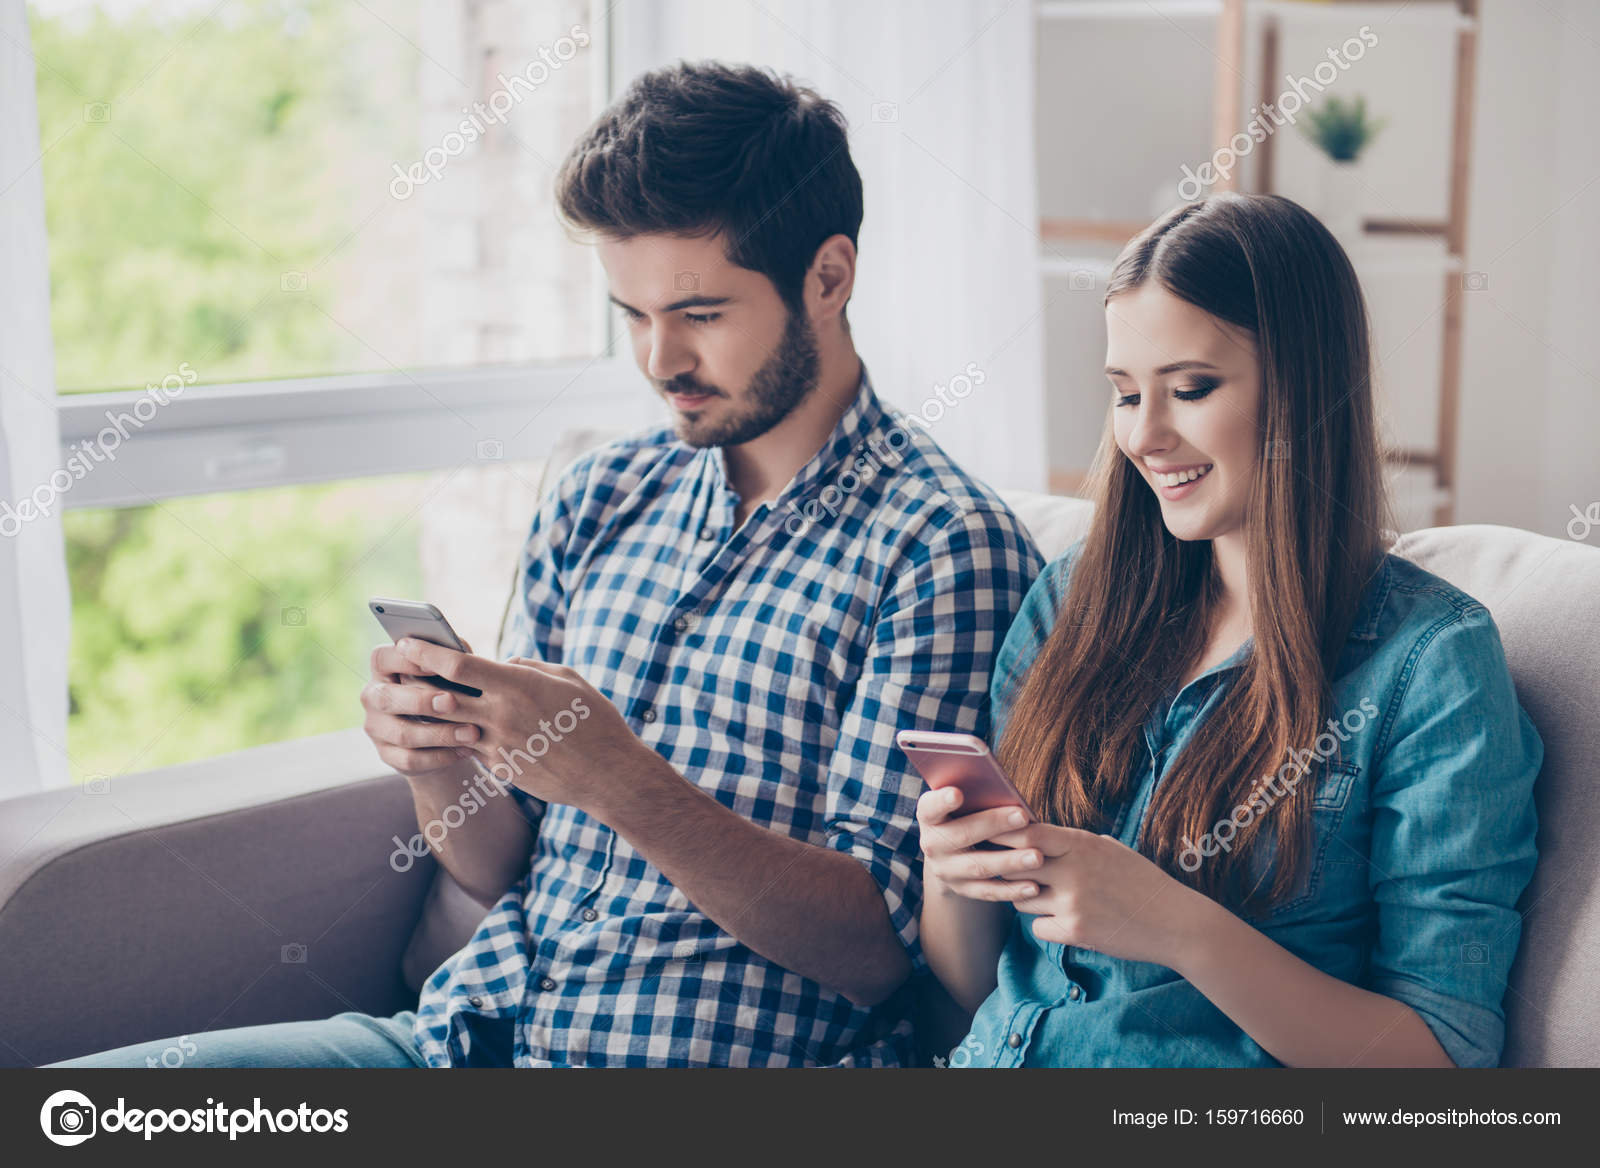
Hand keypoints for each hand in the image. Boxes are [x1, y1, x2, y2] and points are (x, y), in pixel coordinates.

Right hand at [362, 639, 481, 779]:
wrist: (443, 734)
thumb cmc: (448, 689)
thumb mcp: (448, 672)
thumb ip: (450, 658)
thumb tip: (463, 651)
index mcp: (383, 667)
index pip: (384, 658)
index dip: (408, 660)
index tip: (438, 664)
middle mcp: (373, 696)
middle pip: (388, 698)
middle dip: (422, 701)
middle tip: (452, 702)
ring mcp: (376, 728)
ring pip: (403, 733)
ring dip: (440, 734)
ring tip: (472, 733)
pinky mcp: (387, 755)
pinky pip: (411, 760)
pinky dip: (441, 756)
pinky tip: (465, 750)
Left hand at [392, 639, 650, 812]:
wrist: (608, 775)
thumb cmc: (595, 720)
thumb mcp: (567, 679)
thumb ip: (529, 667)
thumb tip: (506, 663)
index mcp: (516, 686)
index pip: (457, 665)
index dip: (427, 652)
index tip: (407, 642)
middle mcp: (500, 716)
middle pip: (441, 695)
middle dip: (416, 682)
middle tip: (399, 670)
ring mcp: (498, 745)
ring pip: (450, 725)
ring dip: (433, 713)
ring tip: (420, 699)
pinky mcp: (501, 768)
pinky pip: (471, 747)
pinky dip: (460, 736)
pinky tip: (458, 729)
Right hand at [916, 786, 1044, 904]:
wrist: (951, 851)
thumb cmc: (965, 814)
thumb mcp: (962, 802)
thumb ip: (974, 794)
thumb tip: (1004, 788)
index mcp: (929, 816)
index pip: (931, 807)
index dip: (942, 800)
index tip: (958, 793)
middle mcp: (932, 844)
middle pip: (962, 834)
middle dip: (994, 824)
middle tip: (1023, 816)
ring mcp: (945, 870)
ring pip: (978, 866)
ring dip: (1009, 862)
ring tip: (1036, 857)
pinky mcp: (962, 889)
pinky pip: (988, 892)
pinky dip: (1011, 890)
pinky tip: (1033, 887)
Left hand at [991, 822, 1214, 969]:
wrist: (1174, 922)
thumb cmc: (1142, 881)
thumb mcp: (1111, 849)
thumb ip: (1075, 843)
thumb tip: (1038, 835)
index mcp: (1081, 844)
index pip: (1027, 833)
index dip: (1003, 834)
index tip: (987, 834)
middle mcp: (1073, 870)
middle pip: (1014, 865)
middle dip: (1007, 870)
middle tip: (1009, 873)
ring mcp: (1072, 902)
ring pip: (1021, 899)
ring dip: (1028, 900)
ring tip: (1051, 900)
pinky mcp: (1075, 932)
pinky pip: (1037, 928)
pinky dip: (1046, 927)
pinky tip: (1065, 923)